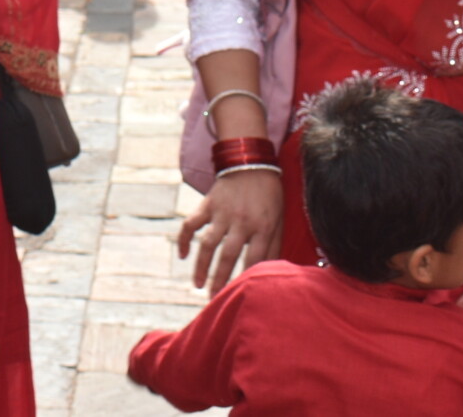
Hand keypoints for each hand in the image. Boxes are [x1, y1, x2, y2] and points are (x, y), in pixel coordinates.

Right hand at [176, 168, 283, 297]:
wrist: (251, 163)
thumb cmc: (270, 195)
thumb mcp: (279, 219)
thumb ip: (274, 245)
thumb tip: (271, 272)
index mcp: (262, 227)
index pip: (254, 260)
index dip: (247, 279)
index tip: (241, 296)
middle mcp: (241, 221)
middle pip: (228, 256)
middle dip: (220, 280)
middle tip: (214, 300)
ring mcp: (222, 213)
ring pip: (208, 244)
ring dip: (201, 266)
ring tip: (197, 285)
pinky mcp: (207, 204)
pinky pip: (191, 223)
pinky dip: (184, 238)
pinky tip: (182, 255)